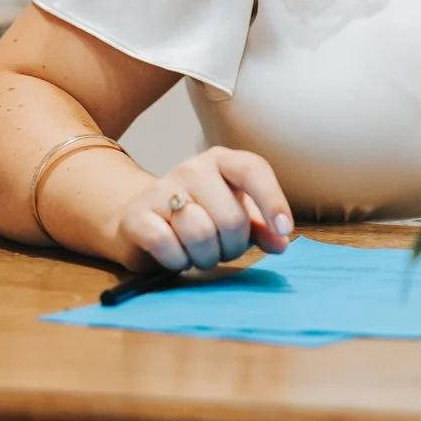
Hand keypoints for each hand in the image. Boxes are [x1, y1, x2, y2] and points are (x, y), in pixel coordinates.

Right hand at [114, 147, 295, 273]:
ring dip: (205, 257)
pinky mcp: (137, 214)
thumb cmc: (202, 217)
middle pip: (230, 218)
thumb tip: (281, 242)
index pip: (253, 169)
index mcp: (223, 160)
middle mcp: (193, 168)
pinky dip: (177, 260)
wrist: (143, 220)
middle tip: (222, 250)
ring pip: (200, 233)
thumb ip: (262, 228)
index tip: (284, 229)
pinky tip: (176, 256)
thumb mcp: (236, 216)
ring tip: (200, 254)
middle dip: (232, 246)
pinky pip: (167, 244)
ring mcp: (162, 188)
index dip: (272, 200)